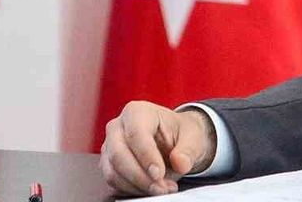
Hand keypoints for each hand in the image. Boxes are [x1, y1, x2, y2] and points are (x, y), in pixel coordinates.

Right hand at [99, 101, 216, 196]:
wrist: (175, 141)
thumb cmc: (181, 133)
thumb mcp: (193, 137)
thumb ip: (188, 150)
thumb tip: (181, 163)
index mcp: (137, 111)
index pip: (136, 133)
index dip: (146, 156)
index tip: (159, 173)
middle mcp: (118, 127)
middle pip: (119, 155)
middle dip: (140, 176)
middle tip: (160, 188)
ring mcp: (109, 146)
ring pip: (113, 172)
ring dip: (136, 186)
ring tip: (161, 189)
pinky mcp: (108, 165)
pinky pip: (113, 182)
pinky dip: (131, 190)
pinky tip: (150, 189)